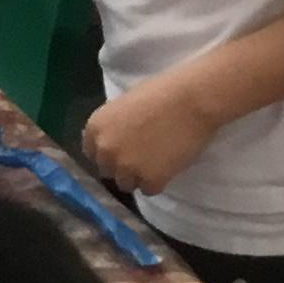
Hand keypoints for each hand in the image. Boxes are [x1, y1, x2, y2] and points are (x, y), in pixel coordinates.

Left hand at [82, 66, 219, 194]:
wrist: (192, 99)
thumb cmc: (161, 92)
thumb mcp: (124, 105)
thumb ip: (113, 127)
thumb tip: (113, 142)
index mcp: (95, 128)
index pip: (92, 153)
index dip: (109, 153)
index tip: (123, 150)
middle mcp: (105, 150)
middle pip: (107, 170)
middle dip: (122, 166)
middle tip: (143, 156)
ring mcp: (126, 167)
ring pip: (126, 184)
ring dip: (139, 176)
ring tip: (158, 161)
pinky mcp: (150, 180)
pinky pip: (149, 190)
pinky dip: (159, 181)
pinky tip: (169, 165)